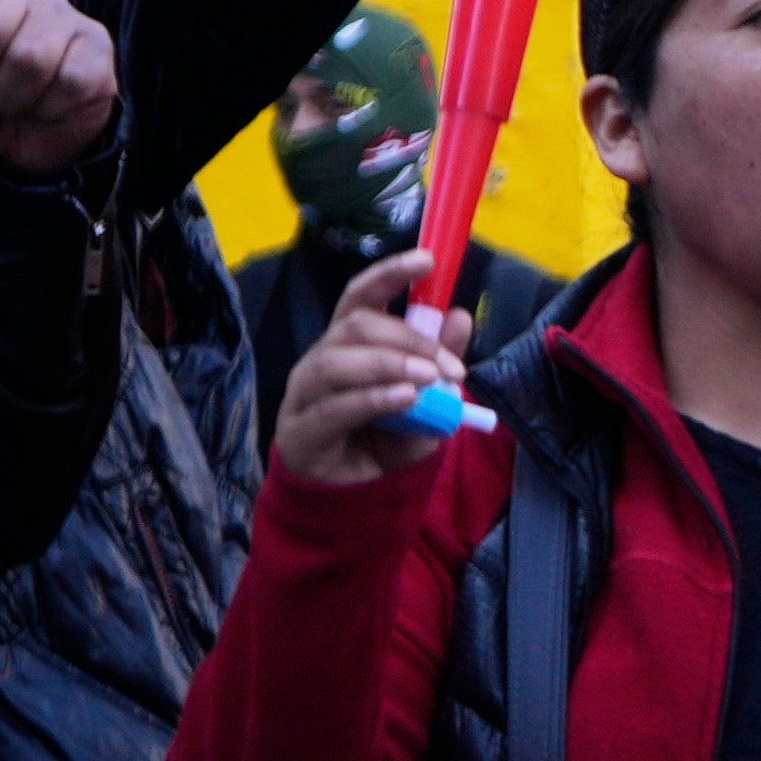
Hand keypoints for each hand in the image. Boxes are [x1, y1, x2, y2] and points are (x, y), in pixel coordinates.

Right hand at [274, 252, 467, 486]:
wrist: (352, 499)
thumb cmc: (383, 442)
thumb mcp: (426, 401)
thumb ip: (439, 362)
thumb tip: (460, 317)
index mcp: (348, 345)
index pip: (361, 296)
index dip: (390, 273)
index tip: (428, 260)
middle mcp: (321, 360)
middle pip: (355, 326)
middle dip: (407, 337)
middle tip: (450, 365)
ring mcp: (304, 394)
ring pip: (337, 361)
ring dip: (389, 365)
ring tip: (428, 380)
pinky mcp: (300, 431)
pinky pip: (334, 407)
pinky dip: (373, 399)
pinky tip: (405, 399)